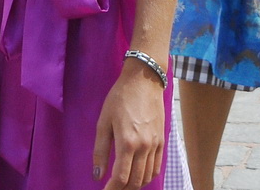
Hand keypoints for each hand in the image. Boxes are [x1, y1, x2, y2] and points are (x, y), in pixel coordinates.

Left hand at [92, 67, 165, 189]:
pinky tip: (138, 175)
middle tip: (112, 188)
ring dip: (134, 185)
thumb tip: (97, 176)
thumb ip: (100, 151)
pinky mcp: (162, 140)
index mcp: (127, 143)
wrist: (144, 80)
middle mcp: (144, 147)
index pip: (121, 178)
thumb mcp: (103, 122)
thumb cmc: (120, 98)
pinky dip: (148, 177)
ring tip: (123, 183)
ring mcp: (155, 144)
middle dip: (122, 189)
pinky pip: (157, 167)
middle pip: (135, 181)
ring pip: (147, 177)